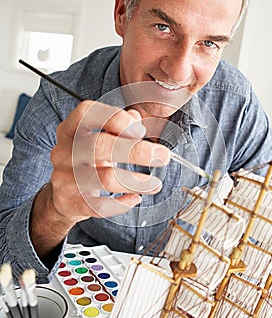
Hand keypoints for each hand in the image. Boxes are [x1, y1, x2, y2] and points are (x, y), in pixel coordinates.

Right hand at [30, 101, 169, 256]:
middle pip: (100, 145)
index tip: (140, 130)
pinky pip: (101, 205)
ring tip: (154, 184)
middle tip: (162, 156)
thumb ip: (119, 126)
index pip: (87, 112)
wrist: (63, 196)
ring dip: (137, 181)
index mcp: (70, 130)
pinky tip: (134, 198)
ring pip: (105, 178)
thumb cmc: (88, 162)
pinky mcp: (70, 202)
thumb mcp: (101, 139)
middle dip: (137, 151)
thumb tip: (136, 119)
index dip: (115, 118)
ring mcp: (64, 178)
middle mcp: (64, 152)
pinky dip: (122, 203)